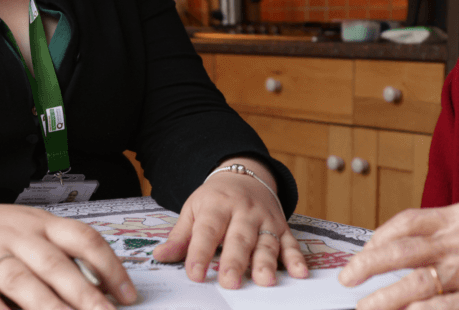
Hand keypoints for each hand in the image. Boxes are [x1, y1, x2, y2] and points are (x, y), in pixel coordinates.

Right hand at [0, 187, 137, 309]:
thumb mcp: (30, 231)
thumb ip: (61, 256)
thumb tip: (103, 290)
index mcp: (43, 223)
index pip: (85, 240)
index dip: (110, 268)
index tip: (128, 296)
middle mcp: (19, 235)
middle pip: (57, 265)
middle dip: (86, 295)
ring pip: (24, 283)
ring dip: (50, 308)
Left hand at [152, 156, 308, 288]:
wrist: (245, 175)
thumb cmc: (215, 199)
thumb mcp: (193, 209)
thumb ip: (180, 236)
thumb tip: (160, 256)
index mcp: (217, 205)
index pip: (207, 230)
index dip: (200, 252)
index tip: (195, 274)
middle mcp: (243, 211)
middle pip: (239, 238)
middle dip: (235, 261)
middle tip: (230, 282)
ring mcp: (265, 219)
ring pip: (266, 241)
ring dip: (266, 262)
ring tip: (264, 281)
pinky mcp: (281, 226)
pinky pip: (290, 242)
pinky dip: (296, 258)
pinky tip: (299, 273)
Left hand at [339, 201, 458, 309]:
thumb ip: (449, 236)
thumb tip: (405, 254)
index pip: (408, 221)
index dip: (378, 237)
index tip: (362, 252)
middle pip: (401, 248)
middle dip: (366, 265)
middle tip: (347, 279)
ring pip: (414, 281)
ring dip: (383, 297)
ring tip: (365, 307)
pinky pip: (441, 307)